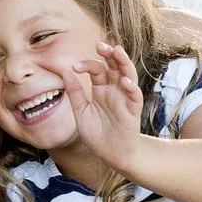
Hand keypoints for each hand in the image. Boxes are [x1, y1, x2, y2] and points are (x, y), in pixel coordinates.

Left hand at [64, 43, 146, 170]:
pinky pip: (135, 97)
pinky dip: (131, 88)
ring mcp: (125, 99)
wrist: (111, 155)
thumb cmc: (98, 134)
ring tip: (117, 52)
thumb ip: (75, 93)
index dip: (87, 64)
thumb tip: (66, 71)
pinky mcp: (133, 111)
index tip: (74, 67)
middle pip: (115, 66)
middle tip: (100, 45)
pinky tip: (124, 82)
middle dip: (109, 54)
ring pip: (128, 75)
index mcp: (101, 89)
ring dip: (124, 63)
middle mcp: (114, 90)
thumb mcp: (81, 112)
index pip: (97, 69)